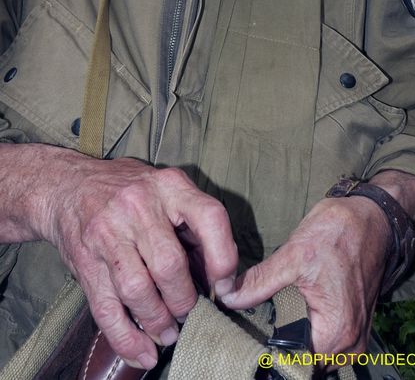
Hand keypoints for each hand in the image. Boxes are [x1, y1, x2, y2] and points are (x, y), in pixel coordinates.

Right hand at [42, 155, 237, 369]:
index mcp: (170, 185)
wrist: (68, 185)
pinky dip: (127, 338)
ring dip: (158, 321)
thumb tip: (219, 278)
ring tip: (168, 332)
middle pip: (170, 265)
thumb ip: (193, 226)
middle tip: (189, 314)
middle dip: (184, 301)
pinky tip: (143, 351)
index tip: (224, 286)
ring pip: (138, 290)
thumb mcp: (167, 190)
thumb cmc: (130, 191)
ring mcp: (108, 232)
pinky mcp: (85, 260)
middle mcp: (139, 205)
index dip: (223, 258)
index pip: (210, 218)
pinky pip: (107, 309)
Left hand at [220, 196, 390, 357]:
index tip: (246, 330)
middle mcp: (349, 344)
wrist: (371, 218)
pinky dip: (305, 329)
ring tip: (268, 311)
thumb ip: (259, 282)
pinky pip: (322, 341)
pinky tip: (288, 309)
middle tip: (253, 317)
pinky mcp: (352, 326)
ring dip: (290, 337)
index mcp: (336, 332)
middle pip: (303, 360)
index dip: (267, 348)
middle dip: (277, 342)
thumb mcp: (293, 255)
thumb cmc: (338, 232)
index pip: (292, 360)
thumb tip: (227, 296)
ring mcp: (353, 337)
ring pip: (311, 352)